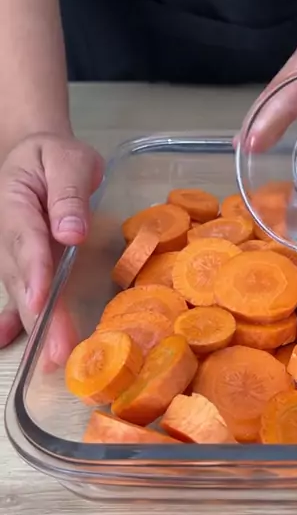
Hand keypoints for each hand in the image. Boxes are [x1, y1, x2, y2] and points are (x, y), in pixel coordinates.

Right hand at [0, 133, 103, 351]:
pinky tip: (8, 343)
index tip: (39, 299)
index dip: (33, 271)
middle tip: (56, 351)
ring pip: (20, 292)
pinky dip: (14, 321)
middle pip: (21, 277)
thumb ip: (69, 194)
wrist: (35, 155)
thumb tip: (71, 232)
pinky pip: (16, 294)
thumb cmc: (55, 157)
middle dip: (38, 316)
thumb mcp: (68, 161)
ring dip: (35, 327)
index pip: (25, 239)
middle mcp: (6, 233)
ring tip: (50, 359)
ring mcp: (9, 252)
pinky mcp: (19, 265)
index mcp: (16, 202)